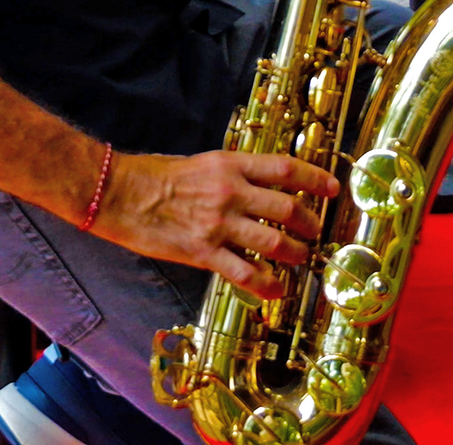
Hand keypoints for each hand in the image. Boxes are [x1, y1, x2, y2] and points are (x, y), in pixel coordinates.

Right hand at [95, 149, 339, 298]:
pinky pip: (243, 273)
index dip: (316, 179)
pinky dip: (265, 284)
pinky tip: (276, 290)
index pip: (287, 169)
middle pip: (287, 207)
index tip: (333, 188)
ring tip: (302, 257)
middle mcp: (231, 192)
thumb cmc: (157, 175)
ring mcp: (218, 224)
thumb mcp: (204, 162)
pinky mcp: (203, 253)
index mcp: (232, 165)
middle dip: (309, 222)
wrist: (119, 193)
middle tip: (316, 230)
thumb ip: (234, 174)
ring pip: (273, 242)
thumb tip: (261, 184)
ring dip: (294, 253)